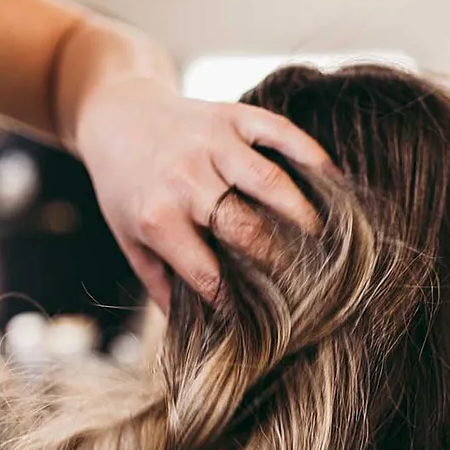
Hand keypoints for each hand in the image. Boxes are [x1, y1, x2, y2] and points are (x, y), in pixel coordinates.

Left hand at [71, 70, 335, 311]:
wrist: (115, 116)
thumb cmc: (127, 189)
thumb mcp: (130, 241)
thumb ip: (161, 285)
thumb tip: (195, 334)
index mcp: (158, 218)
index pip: (208, 273)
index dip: (238, 301)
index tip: (264, 320)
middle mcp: (184, 178)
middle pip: (245, 228)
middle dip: (279, 262)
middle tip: (304, 283)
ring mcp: (211, 142)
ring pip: (270, 182)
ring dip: (303, 216)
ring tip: (324, 242)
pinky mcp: (232, 115)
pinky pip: (280, 133)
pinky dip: (311, 156)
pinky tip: (333, 181)